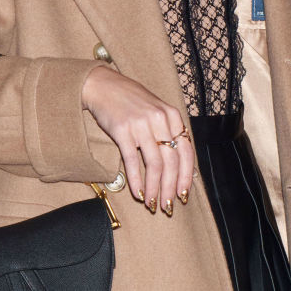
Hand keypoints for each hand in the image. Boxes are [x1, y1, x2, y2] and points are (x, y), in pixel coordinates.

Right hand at [82, 66, 193, 214]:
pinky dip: (136, 180)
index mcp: (172, 115)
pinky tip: (137, 193)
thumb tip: (180, 166)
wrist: (104, 85)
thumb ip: (169, 132)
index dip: (186, 175)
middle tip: (168, 206)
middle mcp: (160, 119)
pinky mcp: (122, 130)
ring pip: (154, 164)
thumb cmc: (132, 101)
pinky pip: (132, 160)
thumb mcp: (157, 111)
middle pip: (171, 161)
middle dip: (170, 188)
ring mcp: (141, 124)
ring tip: (152, 204)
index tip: (184, 193)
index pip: (186, 150)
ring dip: (154, 188)